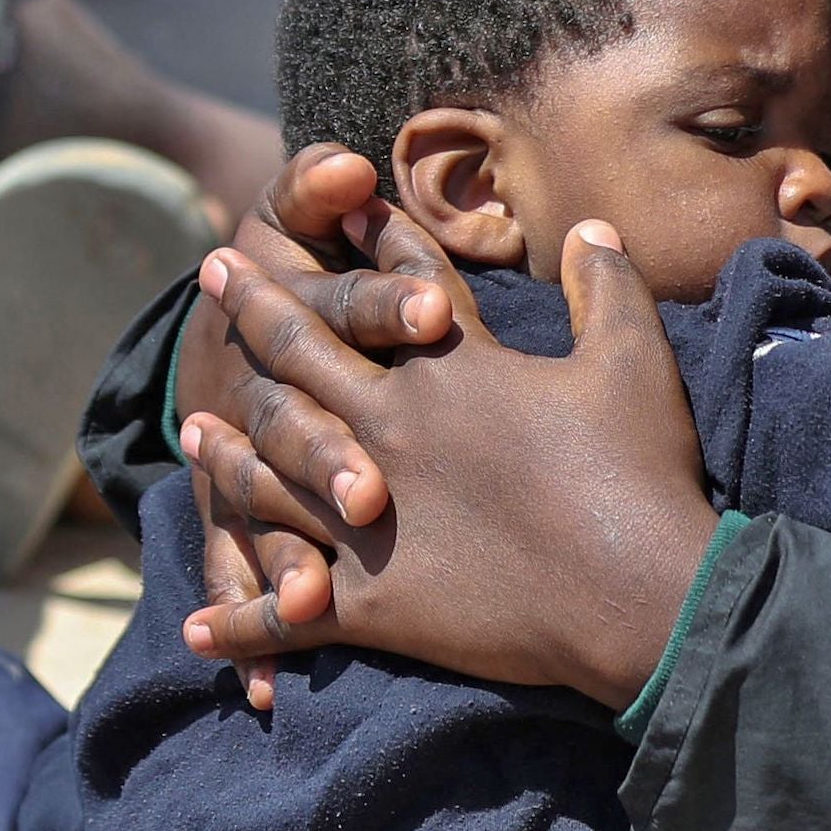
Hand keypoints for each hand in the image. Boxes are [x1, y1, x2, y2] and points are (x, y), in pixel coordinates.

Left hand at [182, 221, 721, 708]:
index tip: (342, 202)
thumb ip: (607, 287)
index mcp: (449, 371)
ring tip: (191, 426)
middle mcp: (389, 430)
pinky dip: (237, 624)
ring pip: (271, 474)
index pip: (400, 288)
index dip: (372, 239)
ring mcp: (367, 517)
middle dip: (256, 308)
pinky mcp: (371, 602)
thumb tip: (593, 226)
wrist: (639, 593)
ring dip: (227, 451)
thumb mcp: (635, 361)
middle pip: (303, 357)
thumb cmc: (639, 474)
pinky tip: (191, 628)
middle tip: (215, 270)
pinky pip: (285, 615)